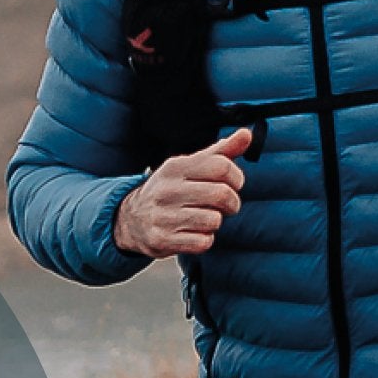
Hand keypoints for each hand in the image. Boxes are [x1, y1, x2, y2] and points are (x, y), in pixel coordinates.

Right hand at [114, 128, 251, 256]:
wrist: (131, 219)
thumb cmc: (171, 190)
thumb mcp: (190, 167)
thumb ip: (220, 152)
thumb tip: (246, 134)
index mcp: (175, 167)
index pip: (221, 166)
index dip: (236, 177)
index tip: (233, 184)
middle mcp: (167, 190)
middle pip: (221, 194)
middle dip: (232, 203)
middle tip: (226, 206)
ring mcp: (162, 216)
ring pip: (213, 220)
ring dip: (215, 222)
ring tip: (204, 219)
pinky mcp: (162, 240)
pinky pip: (202, 242)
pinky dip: (205, 240)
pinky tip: (194, 233)